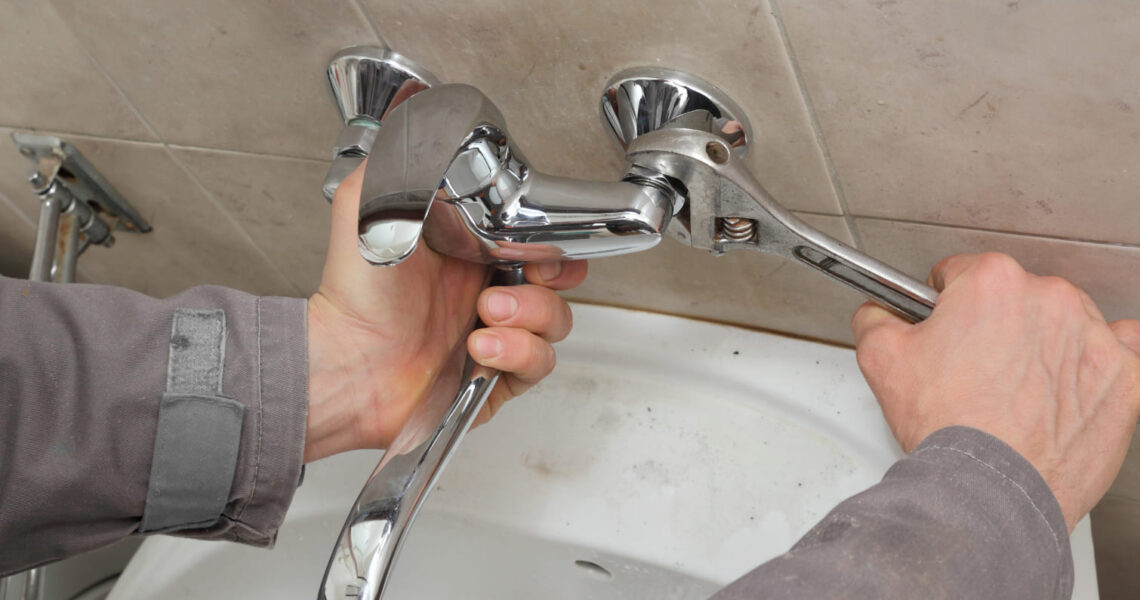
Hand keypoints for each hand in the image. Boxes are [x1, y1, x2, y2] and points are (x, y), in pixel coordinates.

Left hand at [303, 162, 586, 462]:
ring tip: (487, 311)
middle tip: (529, 275)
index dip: (550, 238)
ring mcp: (495, 336)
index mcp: (469, 253)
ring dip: (532, 314)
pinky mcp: (495, 379)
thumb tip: (423, 130)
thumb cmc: (352, 296)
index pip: (536, 239)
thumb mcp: (366, 207)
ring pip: (556, 323)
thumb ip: (394, 162)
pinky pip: (538, 365)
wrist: (344, 365)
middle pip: (559, 280)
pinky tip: (482, 345)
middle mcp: (486, 293)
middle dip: (557, 275)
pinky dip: (518, 353)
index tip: (539, 239)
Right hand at [851, 252, 1139, 529]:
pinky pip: (1118, 350)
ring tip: (1015, 389)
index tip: (946, 331)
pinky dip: (1093, 363)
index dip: (946, 305)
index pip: (962, 273)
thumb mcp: (881, 361)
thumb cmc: (949, 427)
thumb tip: (878, 312)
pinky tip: (1066, 384)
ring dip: (1041, 344)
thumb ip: (876, 318)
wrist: (992, 489)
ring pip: (1063, 322)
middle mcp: (1049, 298)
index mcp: (992, 282)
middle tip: (974, 369)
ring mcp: (1093, 335)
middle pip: (1015, 296)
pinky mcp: (1124, 375)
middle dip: (995, 325)